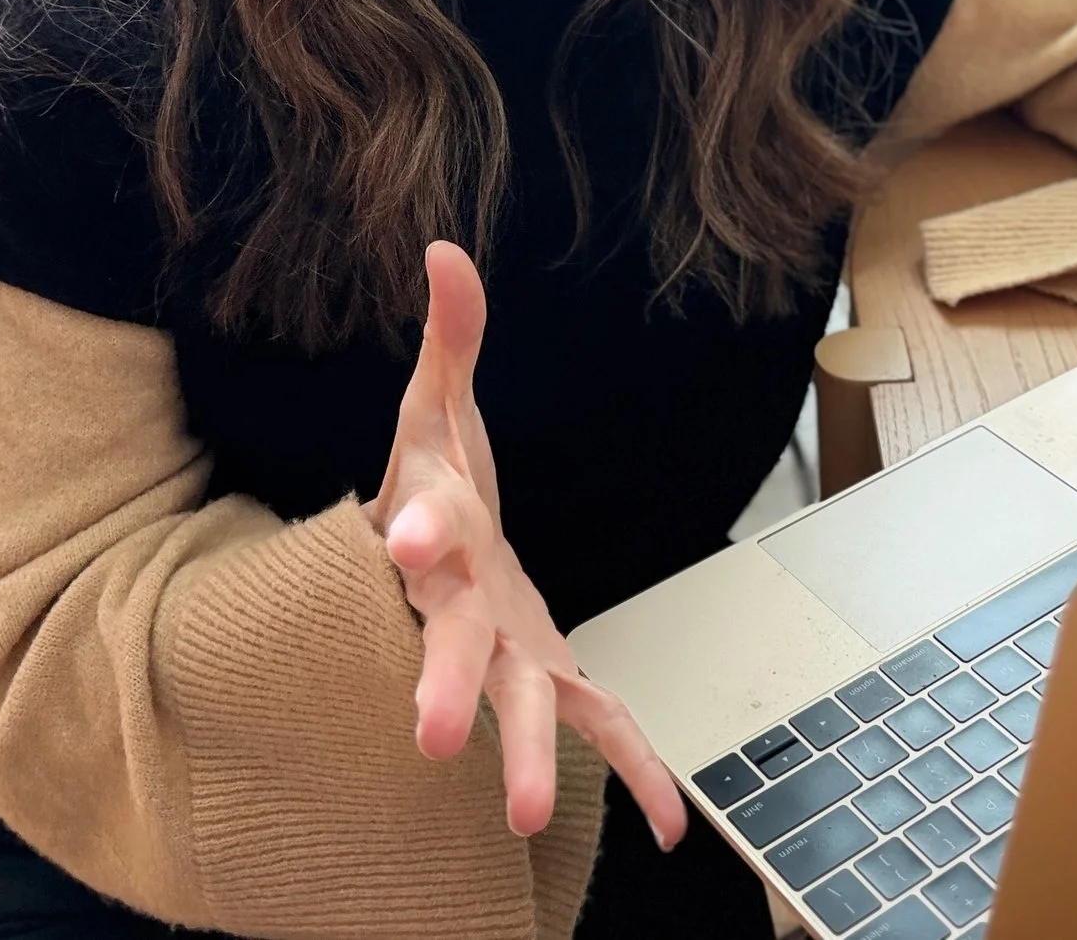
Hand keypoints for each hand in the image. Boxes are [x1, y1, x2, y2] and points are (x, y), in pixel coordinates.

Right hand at [368, 240, 686, 848]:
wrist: (431, 560)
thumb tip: (445, 250)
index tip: (404, 543)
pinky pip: (595, 724)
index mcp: (432, 526)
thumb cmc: (434, 482)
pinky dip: (636, 773)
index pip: (420, 521)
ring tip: (528, 815)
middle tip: (433, 737)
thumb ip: (450, 335)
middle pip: (451, 641)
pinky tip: (672, 828)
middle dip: (444, 684)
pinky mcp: (548, 673)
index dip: (414, 527)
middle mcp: (458, 602)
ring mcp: (504, 648)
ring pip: (514, 702)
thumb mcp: (435, 403)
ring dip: (522, 757)